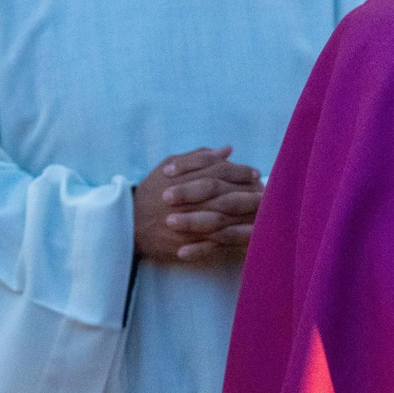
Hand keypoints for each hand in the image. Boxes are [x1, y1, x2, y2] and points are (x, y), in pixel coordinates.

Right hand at [134, 146, 263, 263]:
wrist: (127, 224)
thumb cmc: (150, 193)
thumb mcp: (168, 167)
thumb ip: (197, 157)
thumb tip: (226, 150)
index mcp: (180, 177)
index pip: (216, 170)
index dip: (238, 171)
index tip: (254, 173)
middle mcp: (184, 199)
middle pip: (223, 193)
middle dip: (247, 192)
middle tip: (265, 192)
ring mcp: (185, 222)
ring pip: (222, 217)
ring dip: (245, 215)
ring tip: (263, 212)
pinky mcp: (186, 242)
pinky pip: (214, 241)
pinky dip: (233, 238)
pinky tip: (250, 235)